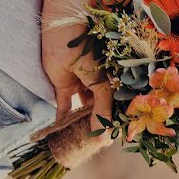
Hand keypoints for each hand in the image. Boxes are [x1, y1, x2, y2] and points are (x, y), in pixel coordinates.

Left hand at [41, 21, 113, 135]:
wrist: (64, 30)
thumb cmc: (90, 50)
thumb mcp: (101, 84)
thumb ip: (102, 111)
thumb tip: (105, 138)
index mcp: (114, 83)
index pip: (117, 109)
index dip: (115, 126)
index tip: (113, 143)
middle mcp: (100, 86)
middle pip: (100, 112)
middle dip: (98, 128)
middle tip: (95, 148)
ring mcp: (82, 86)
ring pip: (83, 111)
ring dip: (81, 125)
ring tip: (80, 143)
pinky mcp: (63, 86)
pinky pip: (64, 107)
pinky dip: (62, 119)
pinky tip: (61, 132)